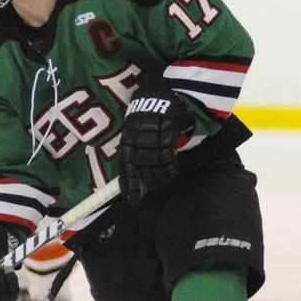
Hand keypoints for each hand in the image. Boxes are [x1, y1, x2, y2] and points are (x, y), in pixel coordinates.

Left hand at [118, 89, 193, 207]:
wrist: (161, 97)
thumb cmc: (146, 117)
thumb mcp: (134, 132)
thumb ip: (134, 150)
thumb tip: (135, 172)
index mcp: (126, 143)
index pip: (126, 170)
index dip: (129, 187)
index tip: (132, 202)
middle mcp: (136, 143)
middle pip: (142, 171)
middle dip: (149, 184)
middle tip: (154, 190)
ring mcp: (150, 140)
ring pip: (155, 167)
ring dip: (161, 177)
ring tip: (166, 180)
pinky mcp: (165, 136)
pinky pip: (168, 159)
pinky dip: (171, 167)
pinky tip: (174, 170)